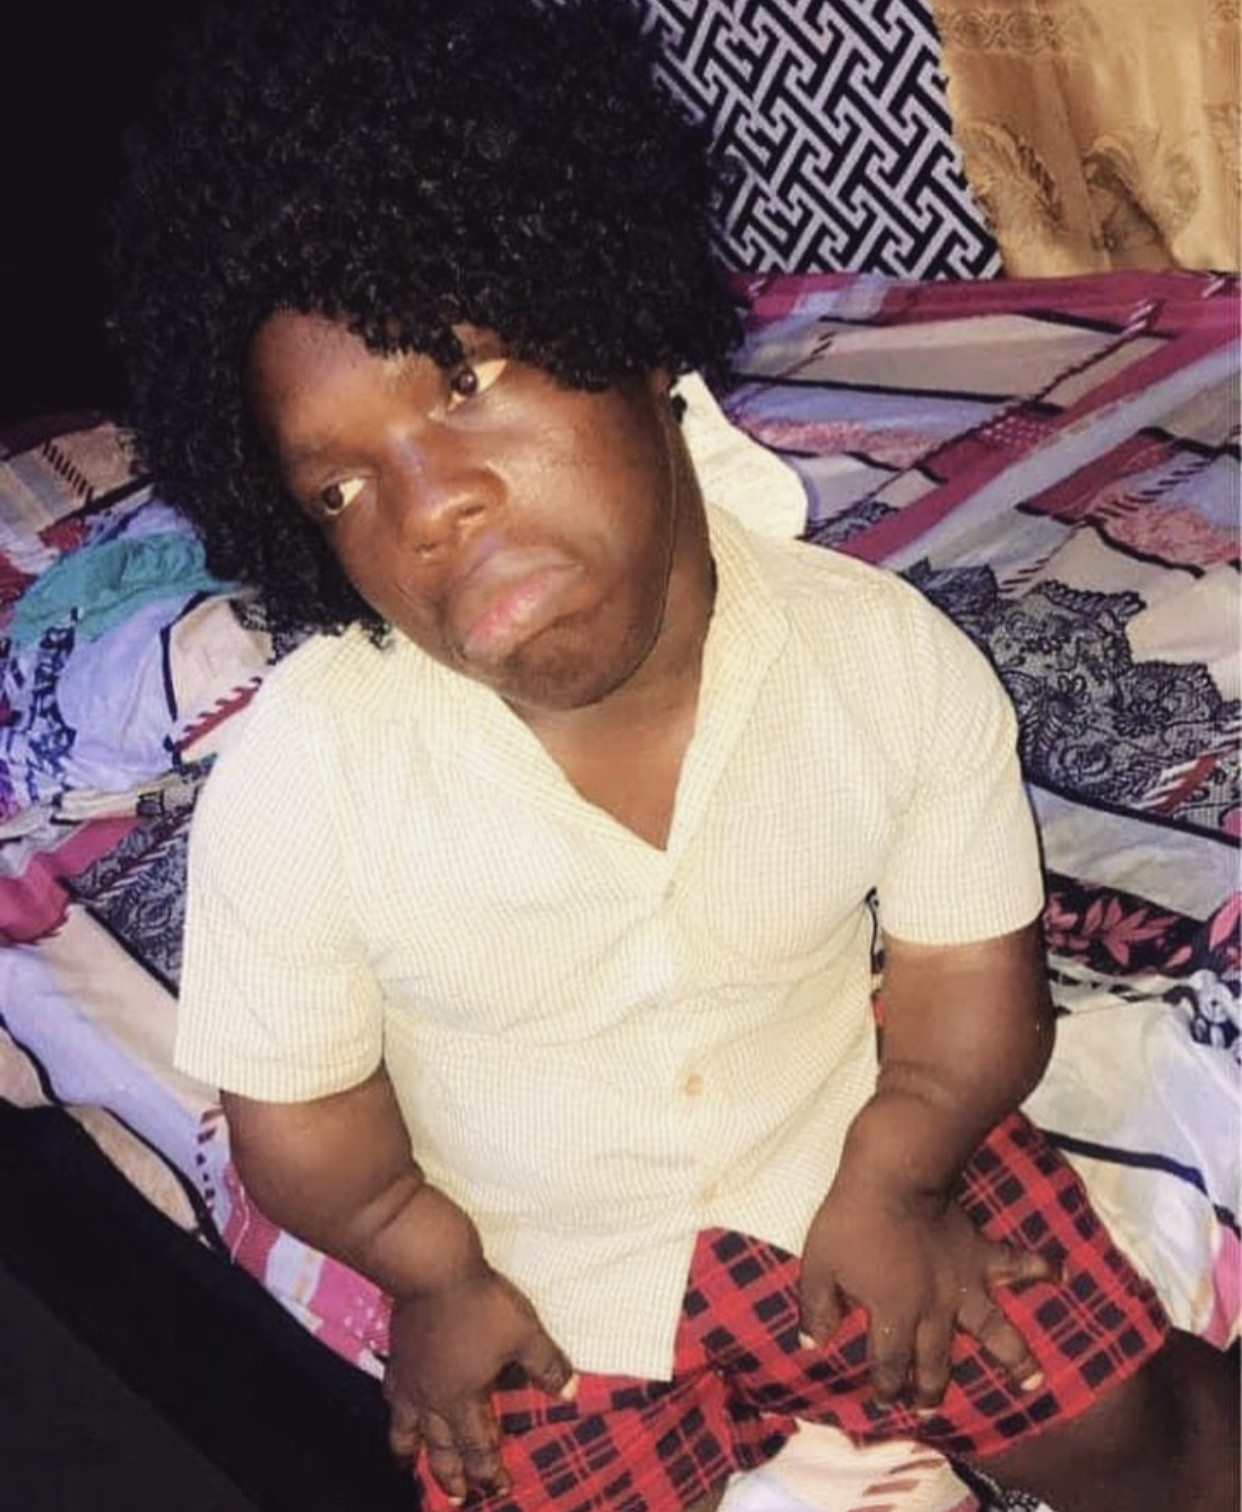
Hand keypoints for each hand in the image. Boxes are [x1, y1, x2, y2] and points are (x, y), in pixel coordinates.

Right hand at [383, 1264, 576, 1500]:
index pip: (478, 1445)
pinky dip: (396, 1410)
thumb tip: (571, 1392)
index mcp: (464, 1398)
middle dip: (450, 1474)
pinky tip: (397, 1405)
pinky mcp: (397, 1356)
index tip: (499, 1489)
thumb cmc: (481, 1304)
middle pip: (440, 1445)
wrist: (433, 1272)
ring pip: (406, 1427)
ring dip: (410, 1450)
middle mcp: (432, 1397)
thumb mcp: (525, 1333)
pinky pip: (392, 1395)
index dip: (490, 1469)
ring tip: (408, 1464)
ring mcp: (410, 1378)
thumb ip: (547, 1365)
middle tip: (455, 1499)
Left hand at [800, 1182, 1056, 1408]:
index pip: (889, 1365)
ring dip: (1014, 1358)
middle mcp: (934, 1312)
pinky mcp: (979, 1253)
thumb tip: (811, 1345)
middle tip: (927, 1409)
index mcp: (894, 1317)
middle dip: (929, 1390)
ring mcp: (962, 1285)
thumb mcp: (819, 1265)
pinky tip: (1061, 1275)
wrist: (893, 1176)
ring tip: (1033, 1381)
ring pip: (993, 1331)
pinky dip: (1039, 1268)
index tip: (882, 1401)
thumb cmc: (851, 1220)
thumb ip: (816, 1308)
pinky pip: (1015, 1262)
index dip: (885, 1387)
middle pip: (935, 1362)